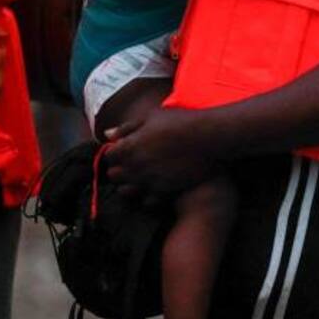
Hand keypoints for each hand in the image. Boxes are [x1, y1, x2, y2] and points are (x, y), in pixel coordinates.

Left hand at [104, 107, 219, 195]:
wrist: (210, 138)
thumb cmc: (182, 122)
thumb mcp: (153, 117)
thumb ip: (127, 127)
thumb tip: (107, 135)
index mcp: (129, 147)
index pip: (108, 156)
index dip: (116, 152)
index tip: (127, 148)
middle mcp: (134, 167)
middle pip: (114, 175)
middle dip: (120, 168)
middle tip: (135, 161)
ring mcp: (148, 181)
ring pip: (125, 191)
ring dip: (130, 183)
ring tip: (144, 175)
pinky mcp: (164, 192)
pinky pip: (146, 201)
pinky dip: (147, 195)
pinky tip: (157, 185)